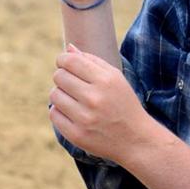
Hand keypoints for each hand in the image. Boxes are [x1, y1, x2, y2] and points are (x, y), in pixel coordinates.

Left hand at [49, 43, 150, 163]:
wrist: (135, 140)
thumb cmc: (123, 104)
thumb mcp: (115, 79)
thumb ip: (92, 61)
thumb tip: (68, 48)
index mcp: (106, 81)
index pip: (70, 61)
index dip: (63, 60)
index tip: (64, 63)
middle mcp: (95, 99)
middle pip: (59, 76)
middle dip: (62, 77)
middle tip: (73, 84)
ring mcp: (85, 118)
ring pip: (54, 94)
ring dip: (60, 94)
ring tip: (74, 99)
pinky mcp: (76, 135)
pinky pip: (54, 113)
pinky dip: (60, 111)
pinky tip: (72, 113)